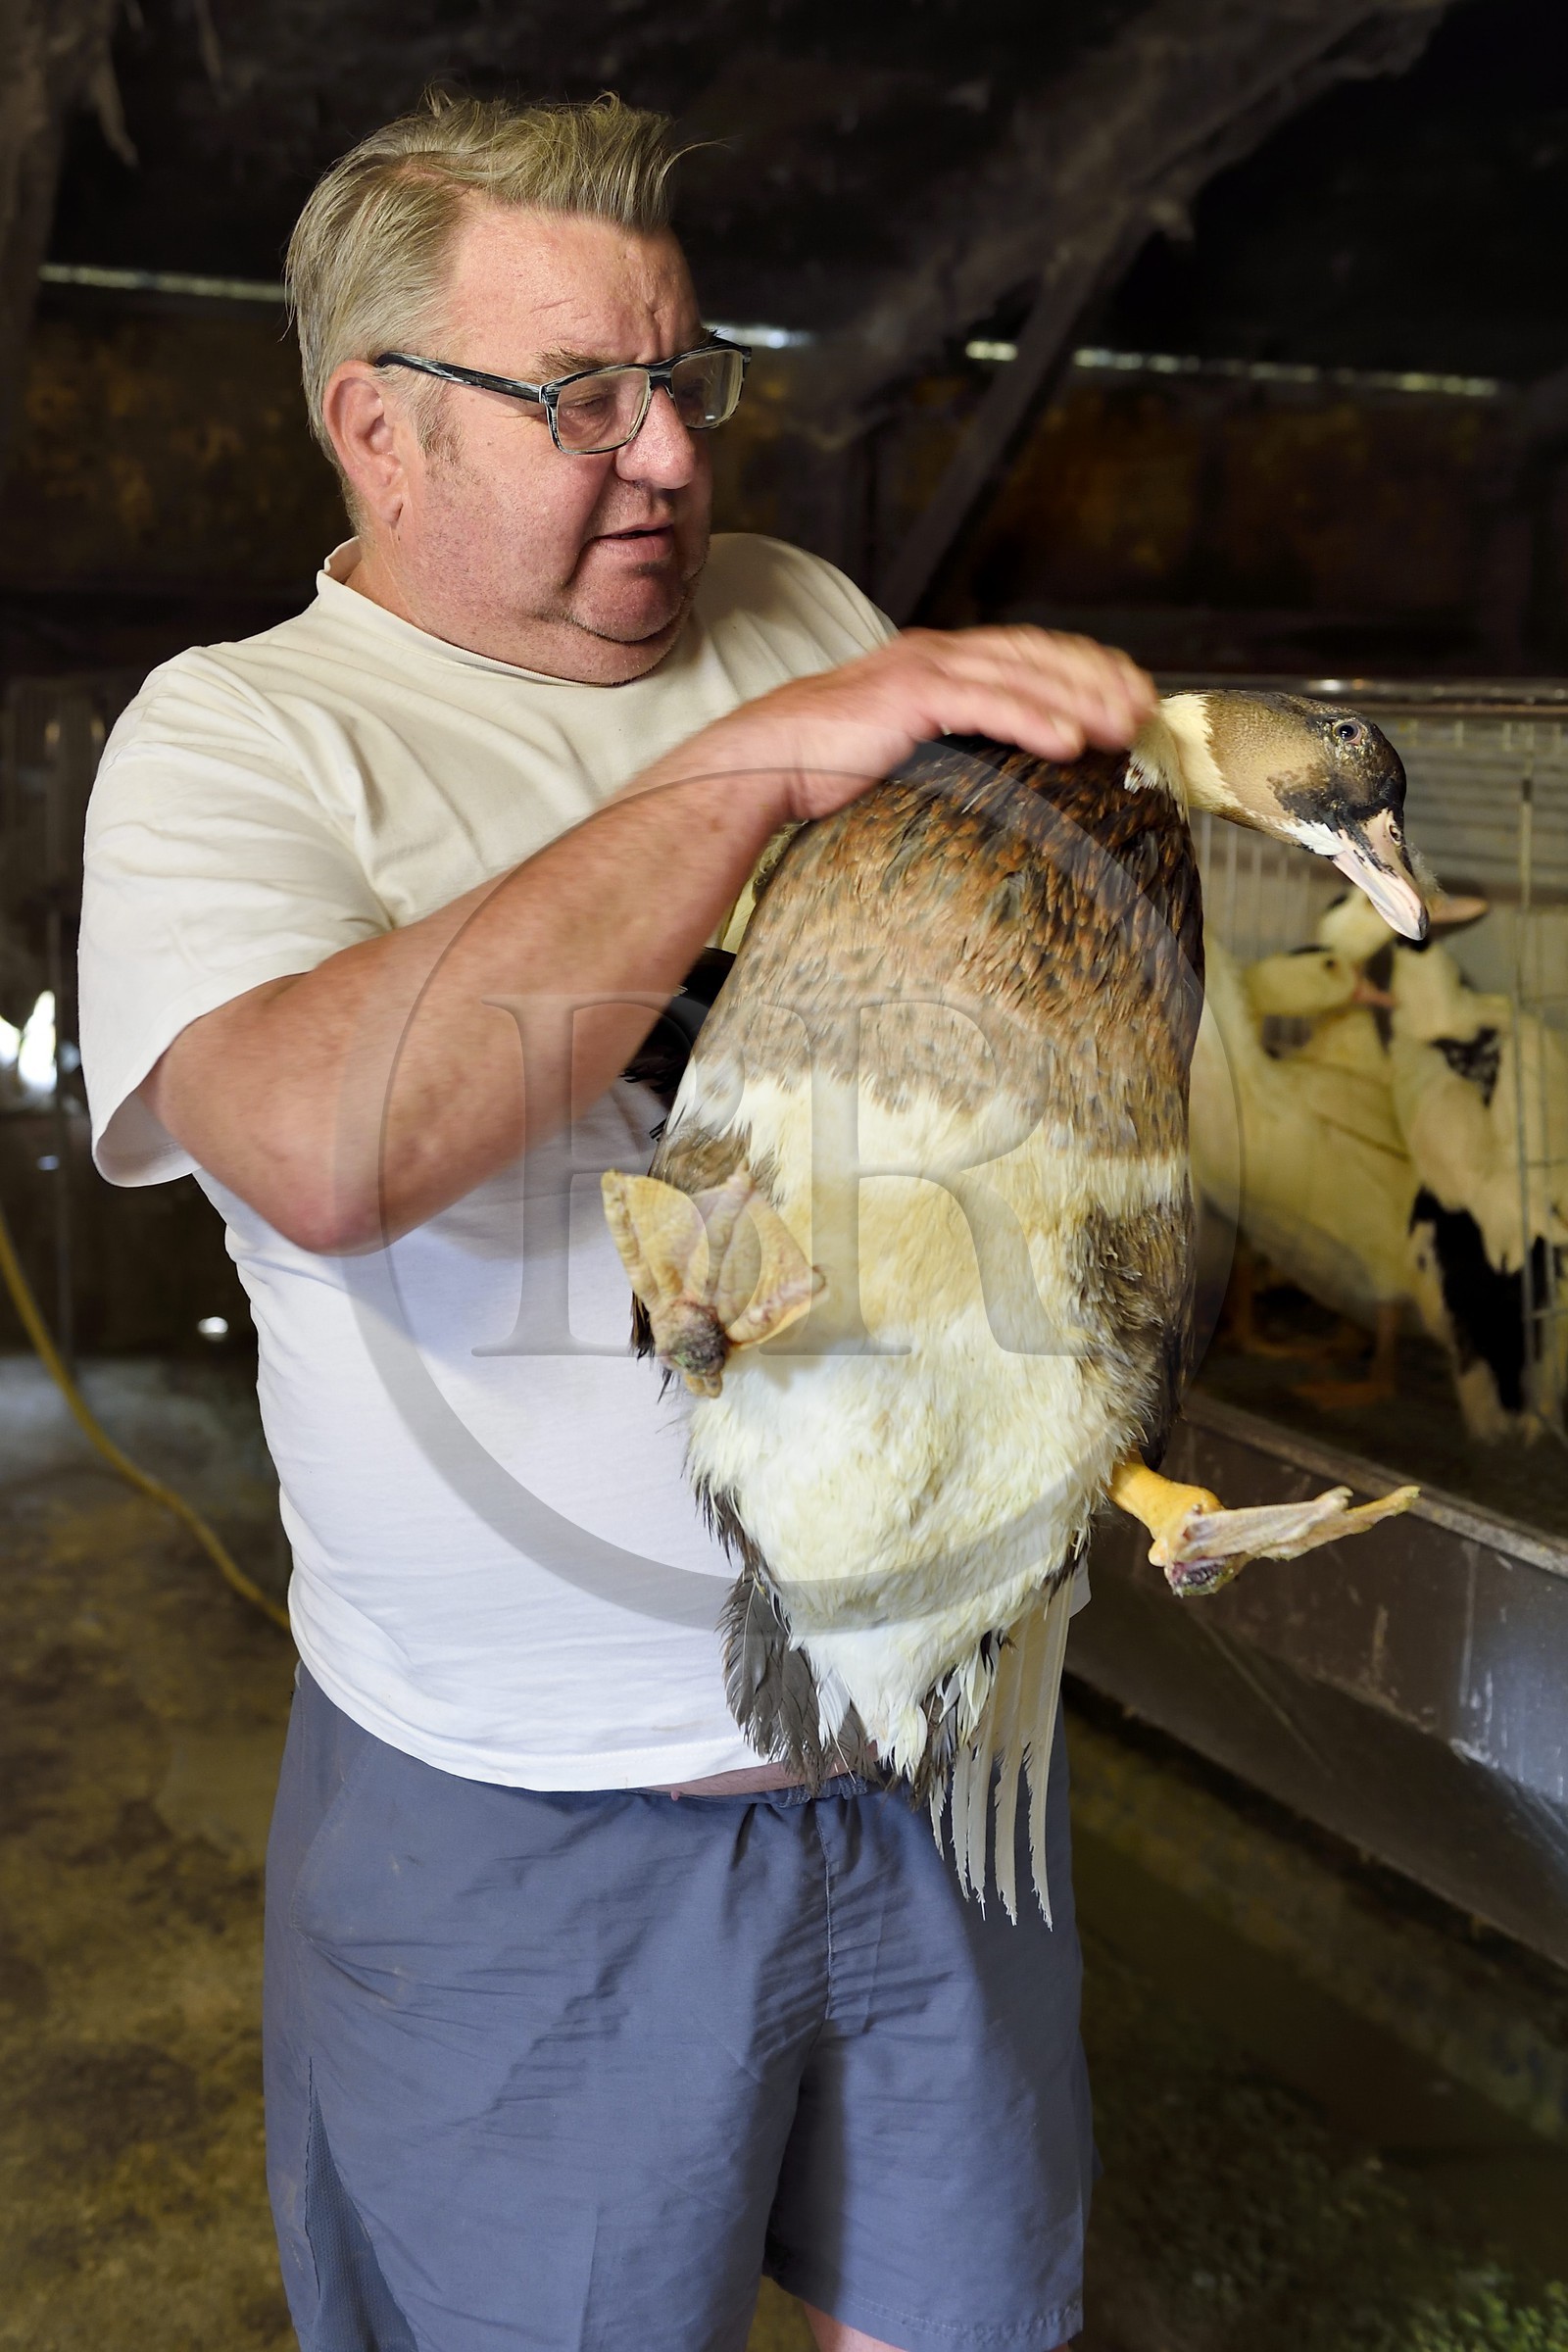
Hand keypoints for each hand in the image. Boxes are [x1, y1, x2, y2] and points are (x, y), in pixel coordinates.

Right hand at [659, 625, 1156, 823]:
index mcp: (937, 662)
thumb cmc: (822, 765)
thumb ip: (945, 747)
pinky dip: (1034, 718)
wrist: (761, 762)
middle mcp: (936, 653)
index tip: (1129, 693)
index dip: (1083, 667)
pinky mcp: (910, 695)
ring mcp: (923, 669)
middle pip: (1038, 654)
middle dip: (1099, 676)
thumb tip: (991, 779)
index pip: (1027, 652)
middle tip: (1147, 706)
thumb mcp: (899, 750)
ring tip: (1125, 726)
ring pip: (1023, 673)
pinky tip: (1071, 741)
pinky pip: (988, 703)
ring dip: (1081, 698)